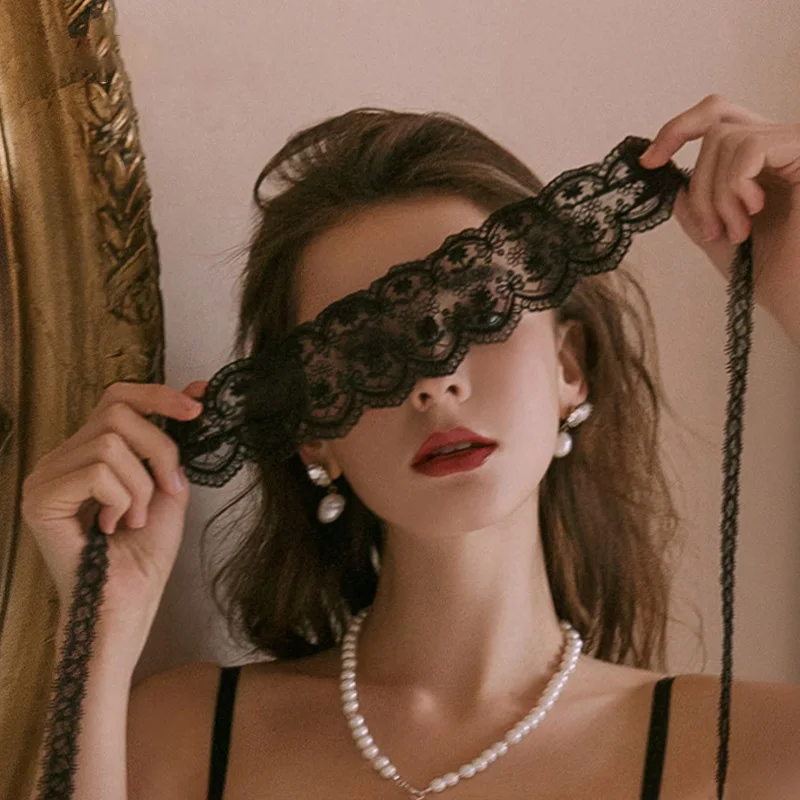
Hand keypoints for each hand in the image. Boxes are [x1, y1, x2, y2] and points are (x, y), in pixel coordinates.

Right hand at [21, 379, 207, 638]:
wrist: (128, 602)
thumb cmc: (145, 553)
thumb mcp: (168, 488)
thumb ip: (171, 448)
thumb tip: (193, 397)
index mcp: (89, 452)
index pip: (117, 399)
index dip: (158, 394)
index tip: (198, 404)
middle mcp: (62, 458)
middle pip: (118, 411)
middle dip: (159, 448)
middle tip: (169, 488)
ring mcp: (46, 476)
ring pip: (111, 443)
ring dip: (140, 485)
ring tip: (134, 518)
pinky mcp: (40, 498)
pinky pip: (97, 471)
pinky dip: (122, 499)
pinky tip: (114, 526)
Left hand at [639, 93, 799, 346]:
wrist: (796, 292)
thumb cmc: (764, 268)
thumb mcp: (712, 229)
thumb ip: (691, 198)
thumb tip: (664, 170)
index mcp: (759, 157)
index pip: (716, 114)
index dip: (677, 129)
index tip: (649, 161)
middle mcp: (780, 143)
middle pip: (716, 120)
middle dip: (698, 179)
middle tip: (709, 228)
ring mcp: (795, 145)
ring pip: (727, 138)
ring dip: (716, 194)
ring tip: (735, 232)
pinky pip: (750, 147)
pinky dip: (735, 186)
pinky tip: (752, 214)